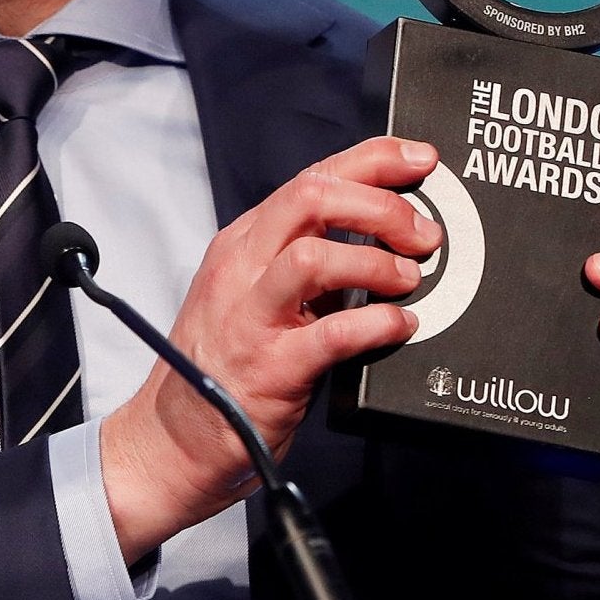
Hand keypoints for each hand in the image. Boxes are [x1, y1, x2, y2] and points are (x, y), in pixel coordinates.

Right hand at [100, 137, 440, 559]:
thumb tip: (385, 238)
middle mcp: (242, 268)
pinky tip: (400, 326)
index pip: (313, 176)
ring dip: (376, 261)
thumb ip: (311, 262)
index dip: (375, 160)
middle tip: (423, 234)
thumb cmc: (225, 368)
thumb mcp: (260, 295)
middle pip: (312, 198)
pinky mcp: (269, 367)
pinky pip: (331, 333)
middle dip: (381, 206)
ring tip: (409, 280)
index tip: (421, 160)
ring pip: (313, 255)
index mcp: (245, 243)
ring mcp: (251, 316)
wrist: (176, 440)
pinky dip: (376, 323)